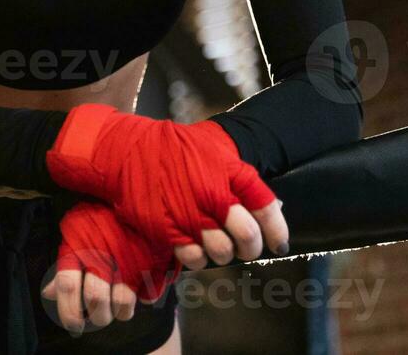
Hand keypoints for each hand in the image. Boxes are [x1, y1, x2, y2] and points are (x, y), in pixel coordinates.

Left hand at [41, 200, 178, 335]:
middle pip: (94, 297)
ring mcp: (125, 259)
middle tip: (97, 318)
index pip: (66, 284)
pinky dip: (138, 302)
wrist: (130, 191)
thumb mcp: (75, 237)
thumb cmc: (96, 219)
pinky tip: (133, 298)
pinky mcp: (147, 261)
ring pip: (121, 301)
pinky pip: (144, 293)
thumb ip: (63, 268)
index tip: (74, 325)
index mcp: (78, 248)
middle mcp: (100, 255)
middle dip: (97, 316)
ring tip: (116, 310)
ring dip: (119, 313)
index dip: (68, 311)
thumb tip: (47, 294)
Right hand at [46, 105, 289, 264]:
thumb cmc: (173, 150)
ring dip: (224, 255)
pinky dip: (197, 258)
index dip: (277, 231)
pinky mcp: (167, 230)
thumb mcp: (213, 153)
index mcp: (229, 173)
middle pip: (247, 236)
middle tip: (246, 249)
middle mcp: (213, 195)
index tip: (278, 242)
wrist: (129, 151)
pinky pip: (192, 257)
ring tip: (219, 249)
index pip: (266, 208)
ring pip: (221, 251)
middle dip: (250, 248)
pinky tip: (195, 249)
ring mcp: (190, 214)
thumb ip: (238, 180)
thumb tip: (263, 211)